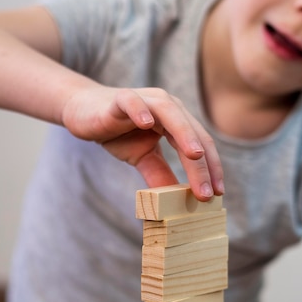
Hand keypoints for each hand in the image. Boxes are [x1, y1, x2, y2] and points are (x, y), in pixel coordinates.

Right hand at [61, 85, 223, 199]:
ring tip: (195, 156)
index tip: (218, 193)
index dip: (211, 168)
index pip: (200, 144)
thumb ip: (159, 174)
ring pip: (169, 113)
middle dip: (202, 163)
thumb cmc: (118, 132)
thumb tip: (175, 202)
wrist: (83, 112)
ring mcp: (145, 100)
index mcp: (176, 120)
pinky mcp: (120, 99)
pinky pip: (132, 102)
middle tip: (208, 191)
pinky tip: (147, 124)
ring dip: (184, 134)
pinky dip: (141, 111)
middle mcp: (166, 106)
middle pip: (191, 131)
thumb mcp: (142, 157)